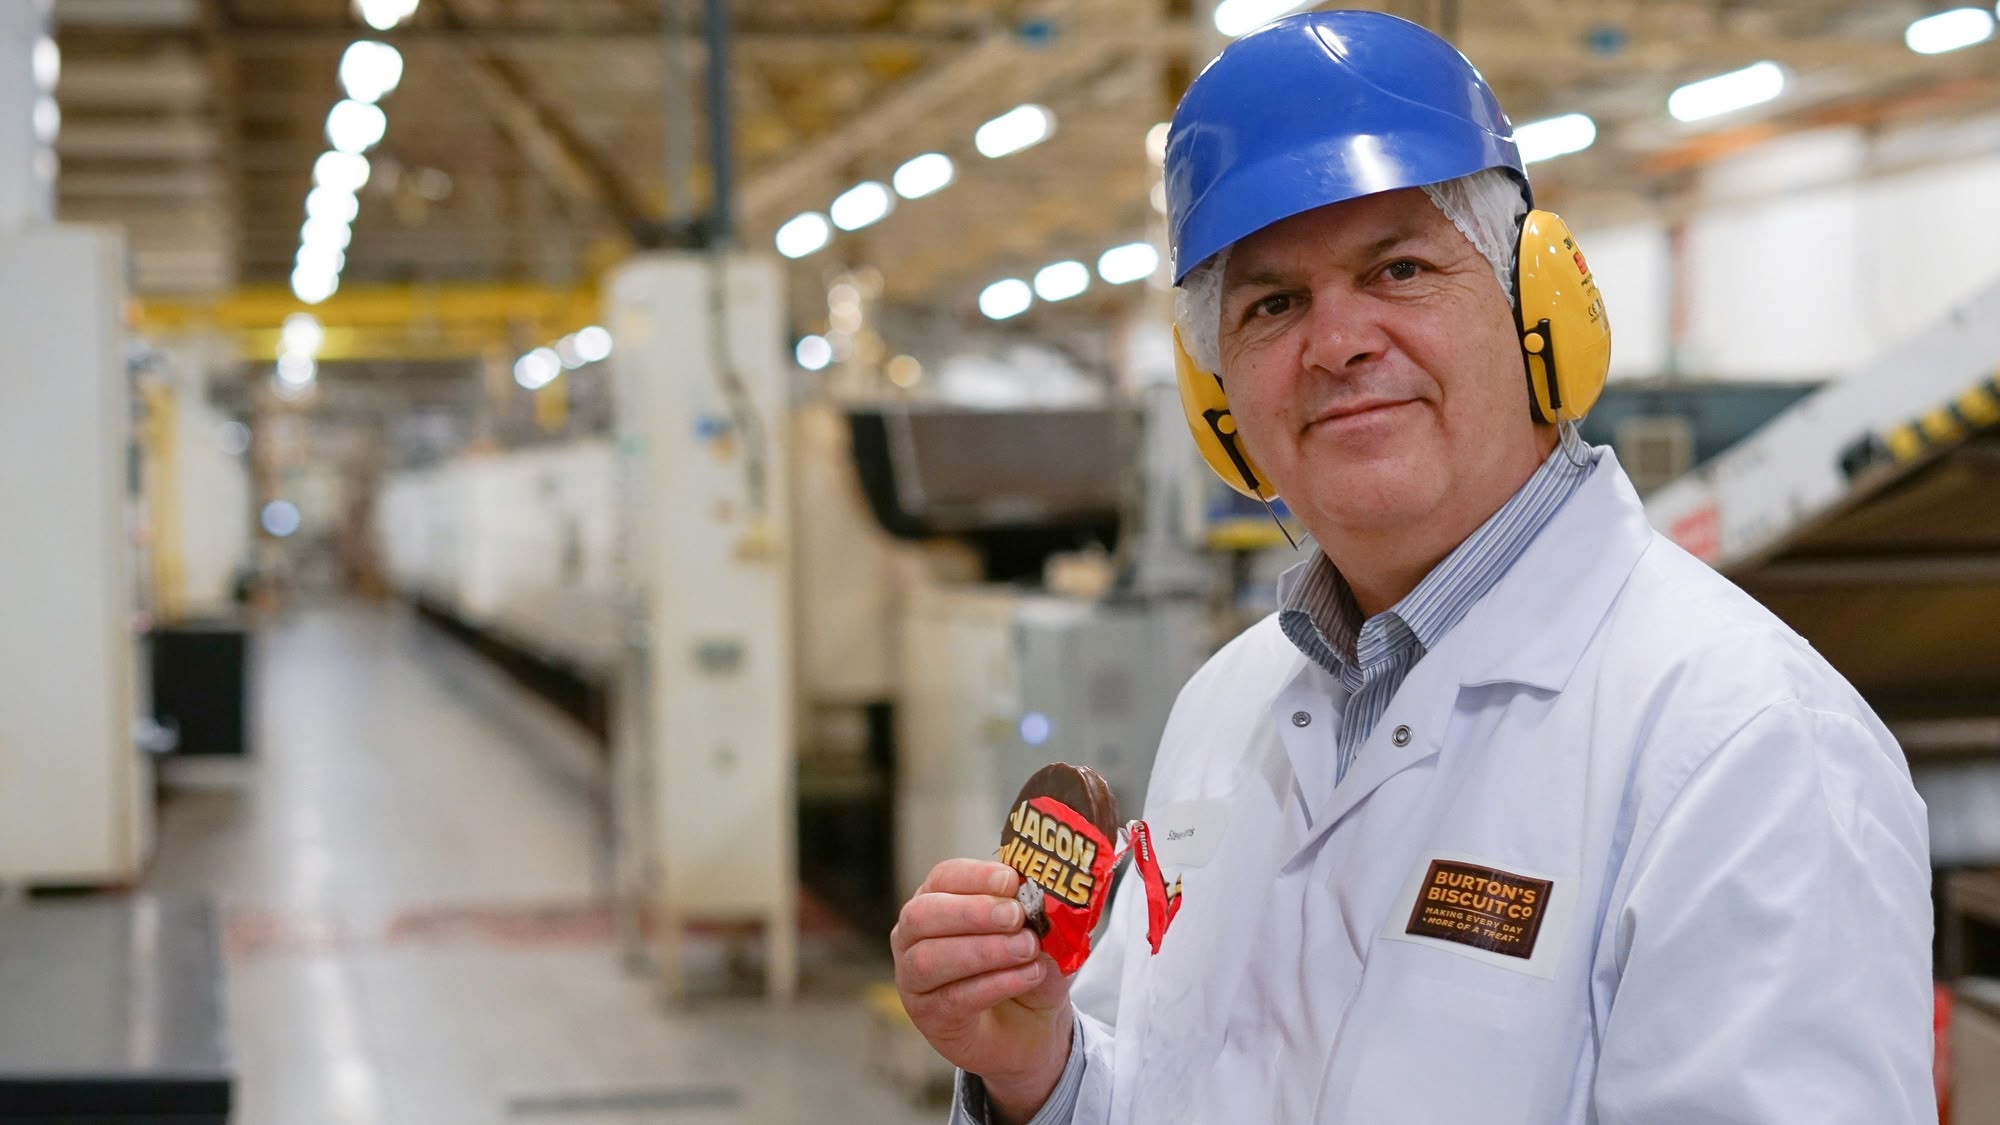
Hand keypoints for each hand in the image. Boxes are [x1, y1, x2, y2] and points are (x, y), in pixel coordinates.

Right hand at [893, 859, 1074, 1121]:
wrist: (1031, 1025)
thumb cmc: (1026, 965)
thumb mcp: (1042, 933)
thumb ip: (1039, 914)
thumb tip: (1047, 899)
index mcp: (939, 899)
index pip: (945, 877)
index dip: (976, 877)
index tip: (1012, 881)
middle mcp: (914, 935)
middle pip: (922, 915)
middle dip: (972, 913)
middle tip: (1015, 916)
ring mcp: (914, 978)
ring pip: (930, 959)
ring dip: (984, 951)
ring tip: (1027, 948)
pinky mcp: (929, 1017)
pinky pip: (953, 998)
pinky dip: (994, 984)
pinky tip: (1027, 976)